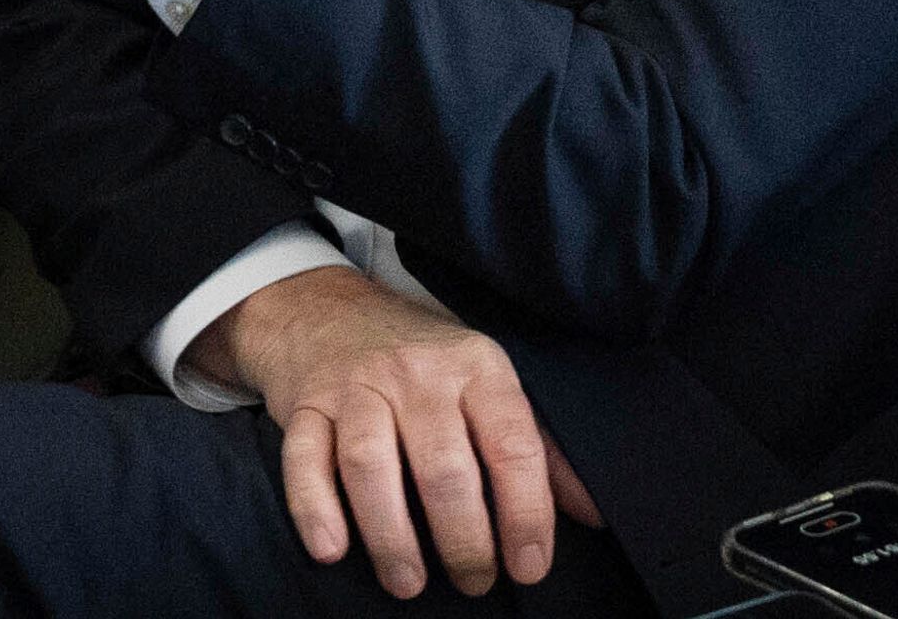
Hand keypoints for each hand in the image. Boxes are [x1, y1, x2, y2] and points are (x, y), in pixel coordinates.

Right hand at [193, 269, 601, 598]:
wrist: (328, 312)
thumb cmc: (425, 364)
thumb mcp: (490, 385)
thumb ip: (539, 450)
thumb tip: (593, 515)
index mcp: (478, 367)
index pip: (512, 445)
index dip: (526, 514)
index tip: (529, 566)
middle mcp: (418, 372)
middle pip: (444, 468)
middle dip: (463, 540)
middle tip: (473, 583)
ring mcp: (357, 386)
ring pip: (372, 466)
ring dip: (392, 536)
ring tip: (409, 583)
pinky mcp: (304, 405)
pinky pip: (304, 460)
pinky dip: (315, 509)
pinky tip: (333, 549)